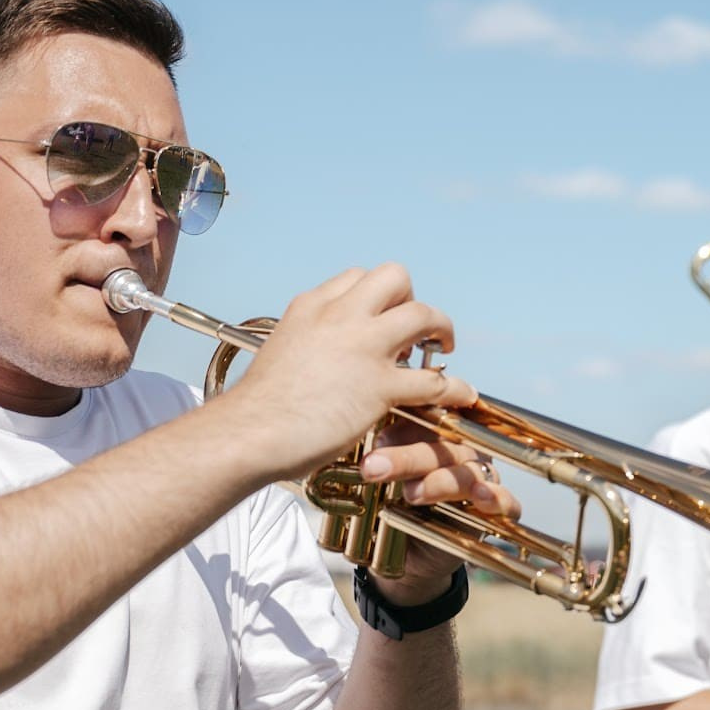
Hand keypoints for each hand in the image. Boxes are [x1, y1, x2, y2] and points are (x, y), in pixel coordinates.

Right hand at [213, 263, 474, 482]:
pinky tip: (461, 396)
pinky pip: (434, 380)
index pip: (356, 278)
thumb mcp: (281, 351)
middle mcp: (340, 316)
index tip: (380, 317)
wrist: (249, 432)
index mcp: (311, 306)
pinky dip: (454, 388)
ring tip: (444, 348)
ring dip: (441, 329)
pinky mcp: (380, 386)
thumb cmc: (257, 407)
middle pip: (394, 278)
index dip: (376, 297)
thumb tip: (318, 359)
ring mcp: (363, 347)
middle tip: (416, 328)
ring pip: (423, 314)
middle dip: (412, 298)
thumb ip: (307, 344)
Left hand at [363, 427, 524, 602]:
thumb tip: (350, 430)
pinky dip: (495, 498)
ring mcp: (482, 479)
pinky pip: (506, 501)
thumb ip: (375, 454)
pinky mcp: (496, 510)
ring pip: (468, 471)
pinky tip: (480, 496)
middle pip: (443, 445)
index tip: (376, 440)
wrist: (401, 557)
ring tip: (412, 493)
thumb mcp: (376, 479)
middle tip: (374, 467)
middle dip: (408, 457)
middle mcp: (460, 452)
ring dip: (440, 480)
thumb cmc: (388, 507)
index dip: (405, 426)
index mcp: (434, 435)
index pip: (427, 419)